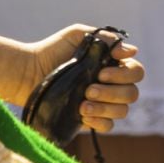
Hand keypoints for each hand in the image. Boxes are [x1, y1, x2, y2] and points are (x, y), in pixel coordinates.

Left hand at [20, 24, 145, 133]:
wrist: (28, 73)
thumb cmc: (52, 51)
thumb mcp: (77, 36)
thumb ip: (104, 39)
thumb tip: (132, 51)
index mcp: (113, 66)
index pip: (136, 72)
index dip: (123, 75)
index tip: (100, 73)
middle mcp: (112, 85)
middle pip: (132, 94)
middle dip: (112, 93)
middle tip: (88, 90)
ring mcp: (102, 103)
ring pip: (122, 111)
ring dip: (105, 108)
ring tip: (82, 105)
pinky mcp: (90, 119)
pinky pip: (108, 126)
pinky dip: (100, 121)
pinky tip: (83, 116)